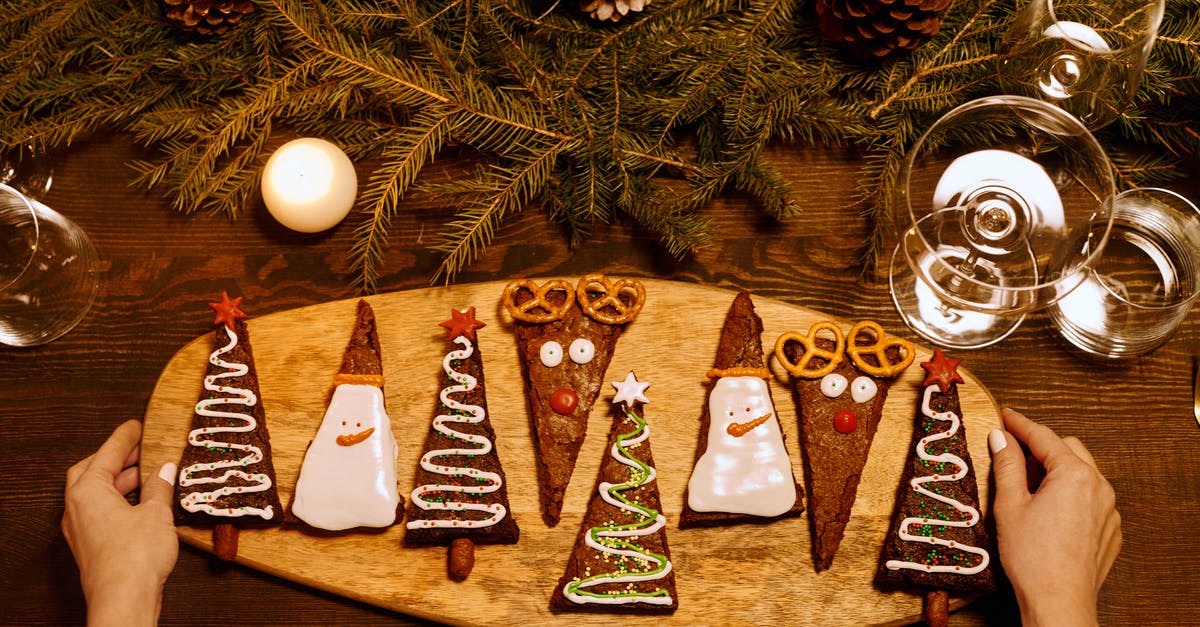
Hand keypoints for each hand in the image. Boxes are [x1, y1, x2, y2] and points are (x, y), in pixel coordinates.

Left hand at [63, 419, 178, 626]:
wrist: (124, 598)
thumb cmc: (134, 557)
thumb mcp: (155, 513)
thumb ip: (159, 487)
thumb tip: (164, 471)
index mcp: (87, 491)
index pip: (106, 454)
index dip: (124, 438)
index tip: (135, 426)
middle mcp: (77, 508)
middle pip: (92, 471)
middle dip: (117, 459)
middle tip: (141, 449)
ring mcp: (81, 529)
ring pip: (97, 494)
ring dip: (121, 482)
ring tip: (150, 476)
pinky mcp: (90, 546)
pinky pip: (101, 513)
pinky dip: (120, 501)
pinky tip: (144, 504)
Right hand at [989, 408, 1120, 626]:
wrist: (1058, 601)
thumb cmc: (1033, 558)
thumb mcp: (1010, 505)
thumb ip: (1007, 465)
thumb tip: (1001, 438)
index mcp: (1074, 475)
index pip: (1044, 436)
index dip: (1020, 424)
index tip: (1005, 416)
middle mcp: (1099, 486)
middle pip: (1069, 448)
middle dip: (1042, 446)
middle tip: (1013, 452)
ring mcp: (1109, 509)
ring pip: (1083, 472)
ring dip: (1058, 469)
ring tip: (1030, 484)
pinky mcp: (1110, 529)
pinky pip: (1092, 498)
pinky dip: (1071, 494)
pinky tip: (1049, 511)